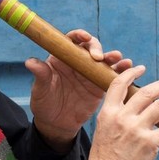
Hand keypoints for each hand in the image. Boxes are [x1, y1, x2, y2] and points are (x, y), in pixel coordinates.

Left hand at [25, 29, 131, 151]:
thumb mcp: (40, 89)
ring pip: (104, 60)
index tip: (84, 38)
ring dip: (113, 57)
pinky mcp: (100, 86)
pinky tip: (128, 67)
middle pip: (90, 47)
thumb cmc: (44, 103)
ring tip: (119, 58)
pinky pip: (112, 75)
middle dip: (97, 48)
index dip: (78, 35)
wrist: (56, 124)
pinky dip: (121, 70)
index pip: (71, 40)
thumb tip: (30, 62)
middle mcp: (77, 62)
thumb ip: (40, 74)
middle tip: (98, 57)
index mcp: (62, 58)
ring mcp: (90, 73)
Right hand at [85, 65, 158, 159]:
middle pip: (146, 92)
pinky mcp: (150, 144)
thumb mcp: (104, 127)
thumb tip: (135, 104)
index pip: (119, 84)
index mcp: (108, 112)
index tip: (141, 69)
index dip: (132, 73)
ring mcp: (137, 130)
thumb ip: (117, 113)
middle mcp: (123, 117)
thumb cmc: (105, 155)